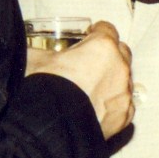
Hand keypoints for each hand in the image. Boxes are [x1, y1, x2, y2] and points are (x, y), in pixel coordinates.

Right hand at [26, 21, 132, 139]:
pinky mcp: (123, 116)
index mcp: (102, 47)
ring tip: (91, 88)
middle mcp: (119, 67)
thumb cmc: (42, 92)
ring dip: (112, 80)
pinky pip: (124, 104)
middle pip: (121, 52)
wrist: (46, 127)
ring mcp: (123, 92)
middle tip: (91, 61)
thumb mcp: (35, 60)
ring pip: (124, 79)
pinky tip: (98, 107)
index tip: (90, 36)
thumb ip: (43, 51)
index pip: (107, 30)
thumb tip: (34, 50)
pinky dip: (113, 104)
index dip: (96, 32)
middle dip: (108, 54)